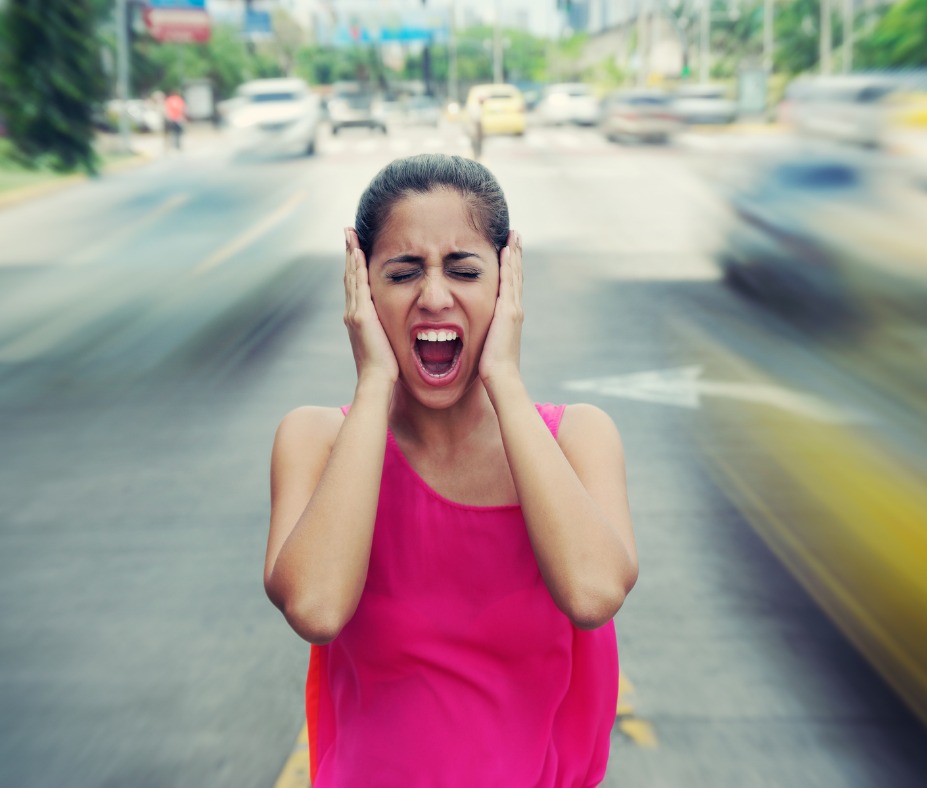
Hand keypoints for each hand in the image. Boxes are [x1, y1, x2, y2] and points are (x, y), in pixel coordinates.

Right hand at [343, 228, 398, 385]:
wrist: (377, 381)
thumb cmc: (385, 368)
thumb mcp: (385, 343)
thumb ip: (385, 330)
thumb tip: (393, 326)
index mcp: (358, 319)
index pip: (356, 285)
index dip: (355, 265)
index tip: (355, 247)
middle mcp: (352, 313)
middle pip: (349, 276)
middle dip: (349, 253)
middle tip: (348, 232)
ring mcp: (354, 313)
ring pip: (351, 277)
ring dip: (351, 254)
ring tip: (350, 234)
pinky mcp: (361, 316)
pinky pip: (359, 286)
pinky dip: (357, 268)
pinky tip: (358, 252)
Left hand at [479, 230, 523, 388]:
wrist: (500, 377)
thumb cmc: (490, 369)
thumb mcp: (486, 345)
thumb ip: (484, 335)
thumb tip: (472, 334)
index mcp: (508, 317)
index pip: (509, 286)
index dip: (510, 269)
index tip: (508, 251)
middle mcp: (514, 310)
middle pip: (515, 276)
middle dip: (515, 255)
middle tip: (515, 235)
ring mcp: (513, 309)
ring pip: (514, 274)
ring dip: (514, 254)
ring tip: (514, 236)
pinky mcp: (509, 311)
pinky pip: (509, 281)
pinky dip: (509, 265)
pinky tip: (506, 250)